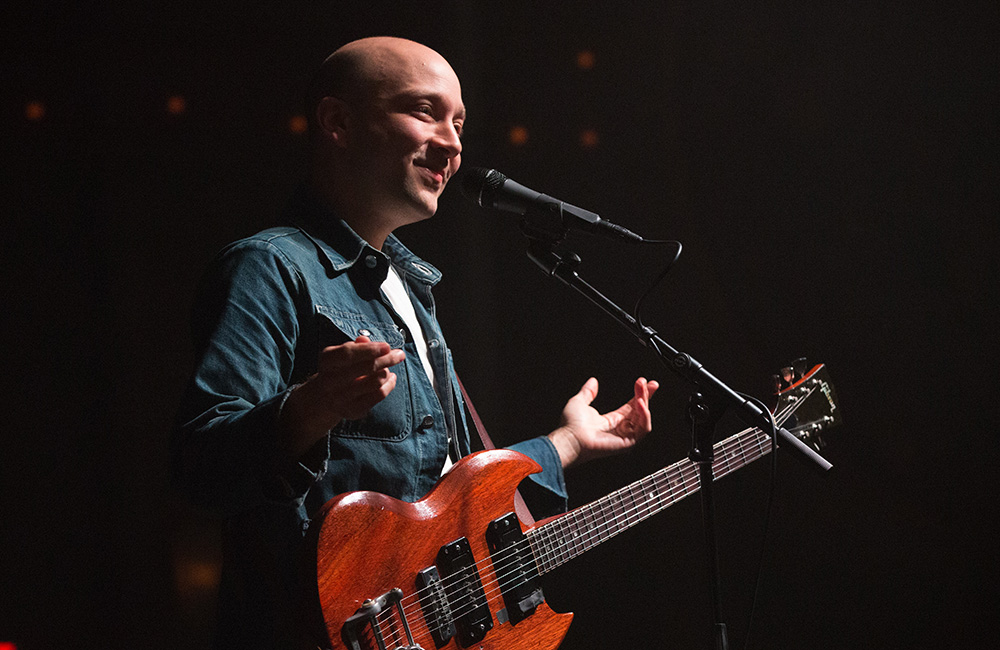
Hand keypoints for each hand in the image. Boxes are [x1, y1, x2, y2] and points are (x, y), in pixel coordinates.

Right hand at [279, 336, 404, 457]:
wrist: (324, 398)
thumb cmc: (339, 370)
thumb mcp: (342, 354)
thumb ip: (356, 347)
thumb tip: (365, 340)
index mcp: (327, 361)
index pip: (348, 353)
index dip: (369, 349)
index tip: (387, 346)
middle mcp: (330, 381)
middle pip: (365, 368)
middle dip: (386, 359)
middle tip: (399, 354)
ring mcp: (341, 398)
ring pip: (374, 382)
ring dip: (387, 372)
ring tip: (389, 368)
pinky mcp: (353, 410)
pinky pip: (378, 395)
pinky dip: (389, 385)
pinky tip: (391, 378)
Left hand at [547, 377, 659, 468]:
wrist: (569, 438)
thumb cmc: (571, 425)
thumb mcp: (579, 402)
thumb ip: (588, 392)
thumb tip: (593, 381)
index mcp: (611, 420)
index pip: (632, 406)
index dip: (640, 394)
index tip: (645, 382)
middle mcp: (620, 428)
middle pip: (640, 411)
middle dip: (645, 395)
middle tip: (645, 382)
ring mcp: (624, 436)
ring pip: (643, 419)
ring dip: (645, 403)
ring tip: (641, 392)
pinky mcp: (627, 443)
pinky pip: (642, 430)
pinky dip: (644, 416)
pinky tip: (640, 404)